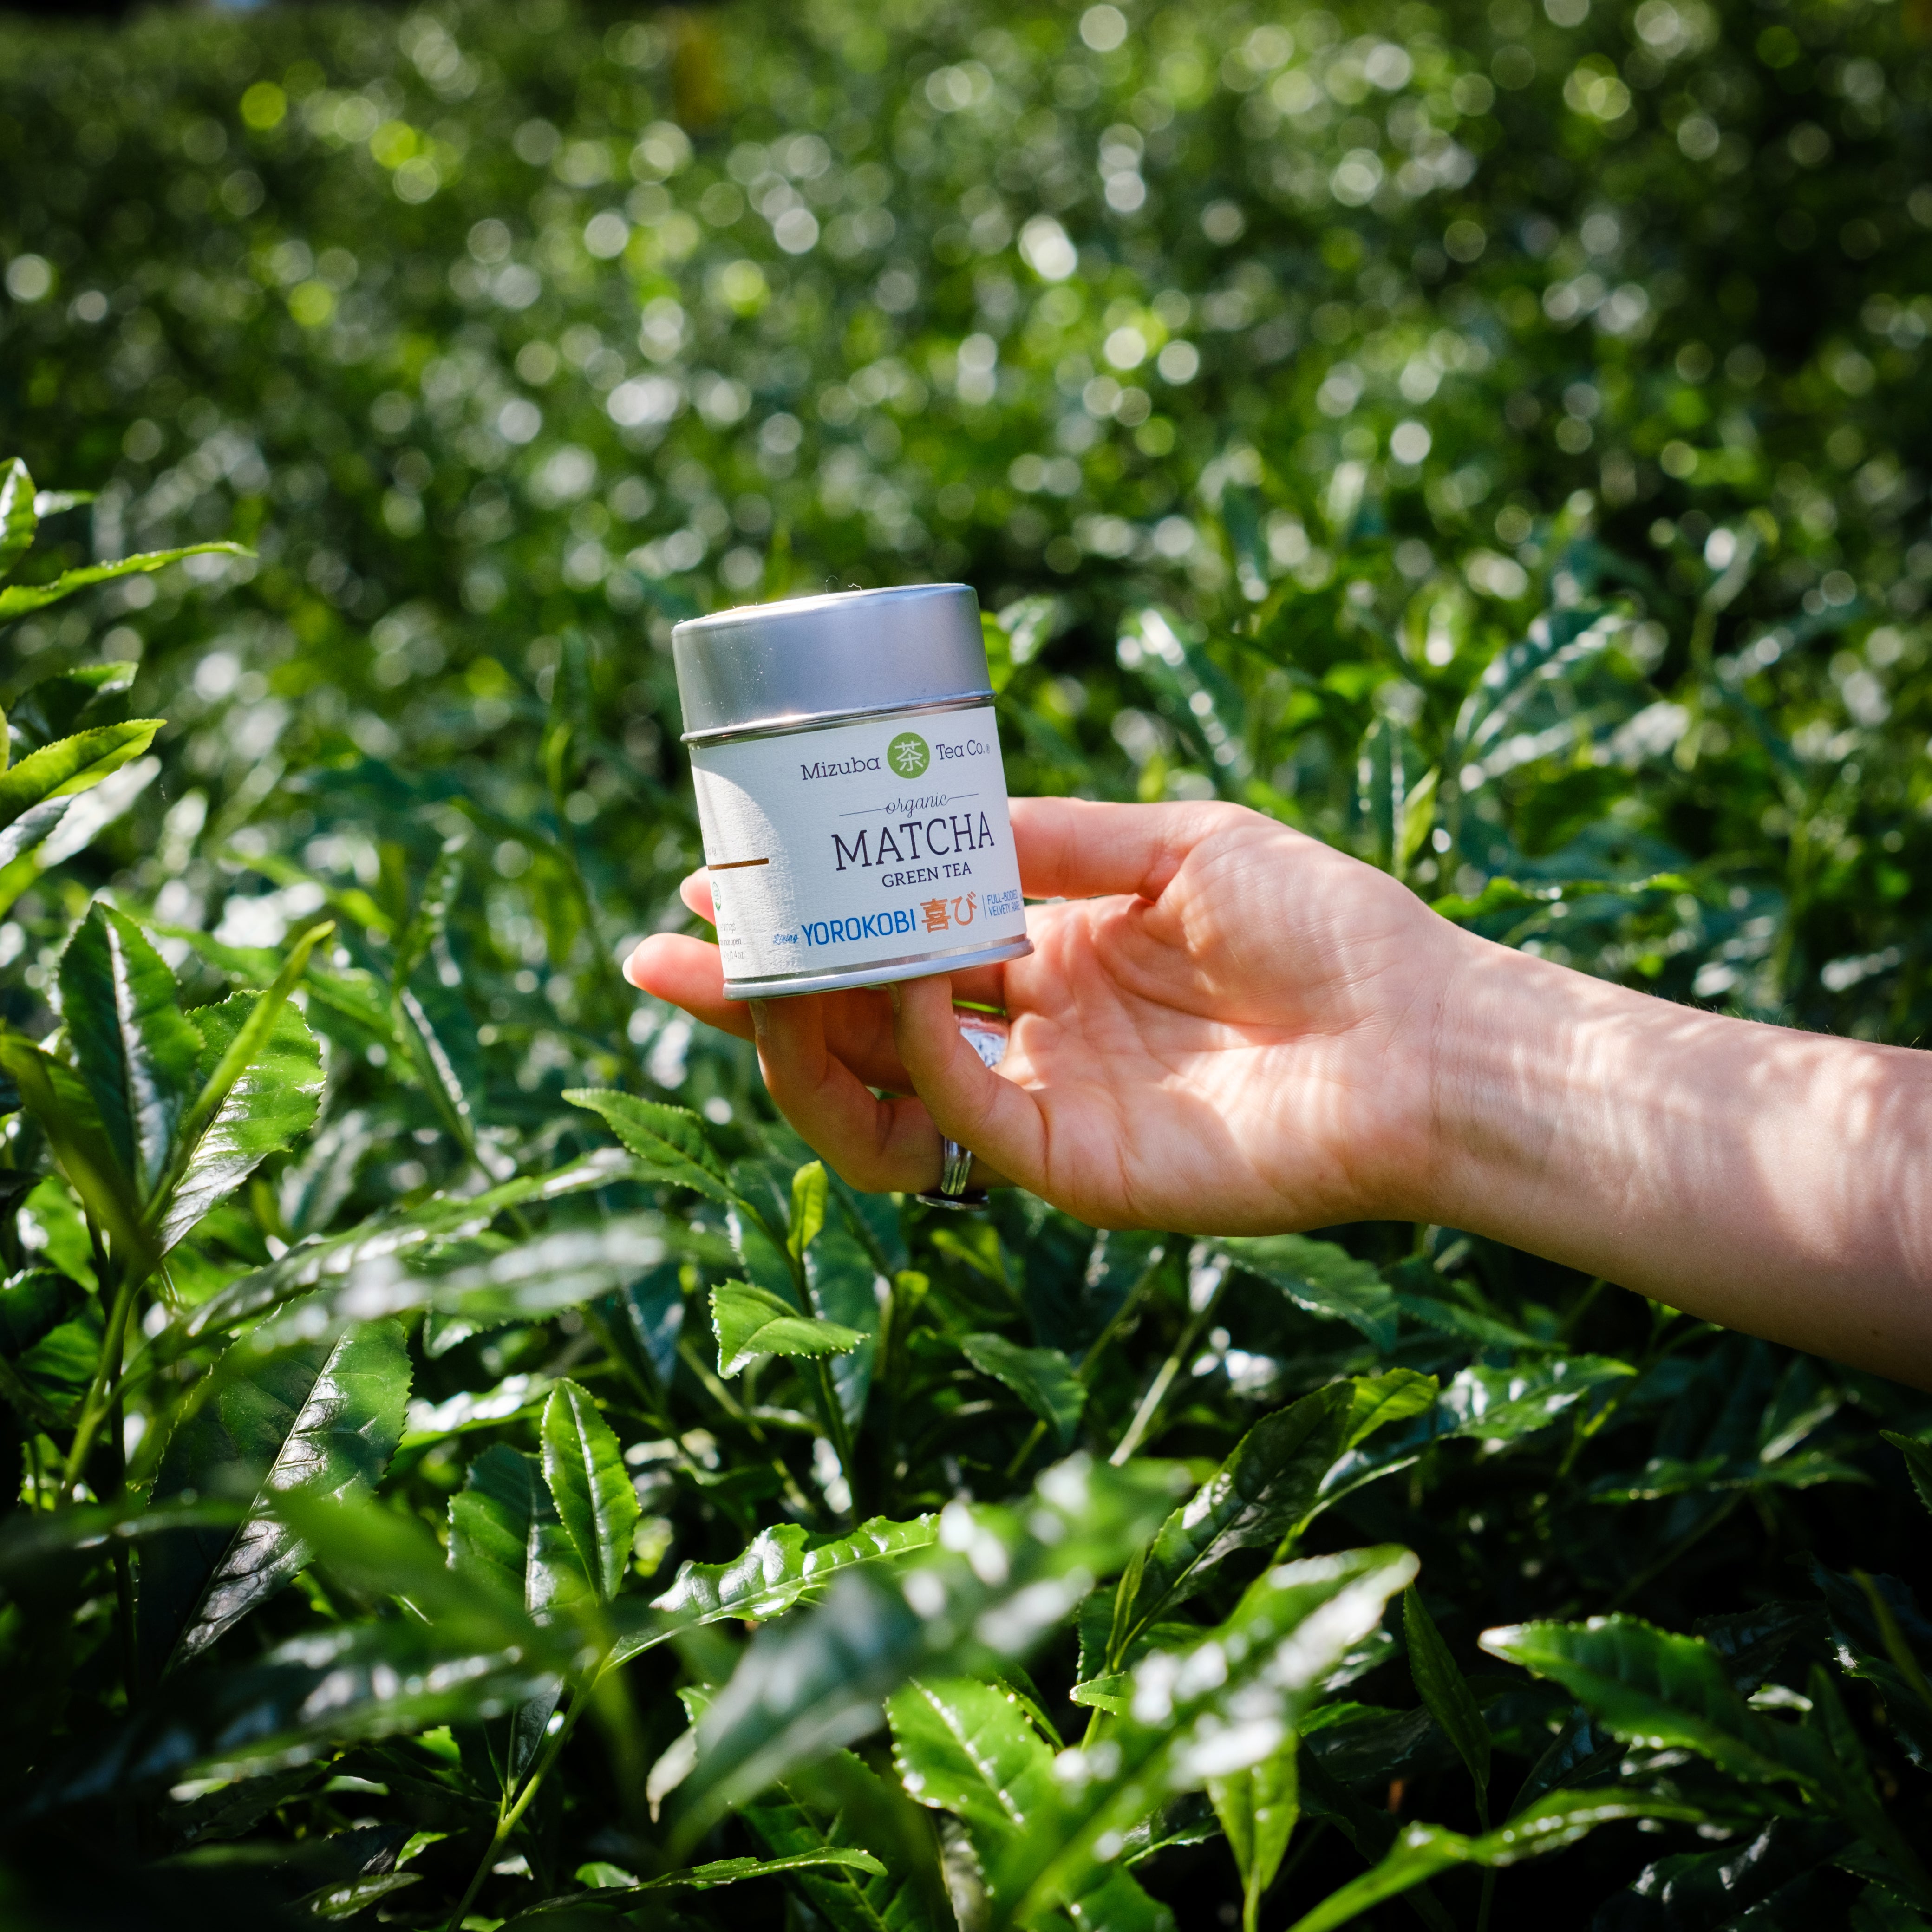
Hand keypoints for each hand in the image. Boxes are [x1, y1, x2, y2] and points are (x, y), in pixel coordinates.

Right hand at [625, 798, 1465, 1232]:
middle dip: (754, 986)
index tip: (716, 876)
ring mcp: (1040, 1105)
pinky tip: (904, 979)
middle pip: (858, 1016)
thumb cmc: (1328, 926)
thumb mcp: (1177, 841)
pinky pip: (953, 1113)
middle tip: (661, 951)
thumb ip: (1048, 837)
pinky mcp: (1067, 1169)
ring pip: (877, 1083)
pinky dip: (913, 1050)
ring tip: (745, 972)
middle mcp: (1029, 1031)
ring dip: (801, 1029)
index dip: (808, 912)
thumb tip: (930, 809)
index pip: (895, 938)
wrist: (1425, 1036)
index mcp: (1050, 949)